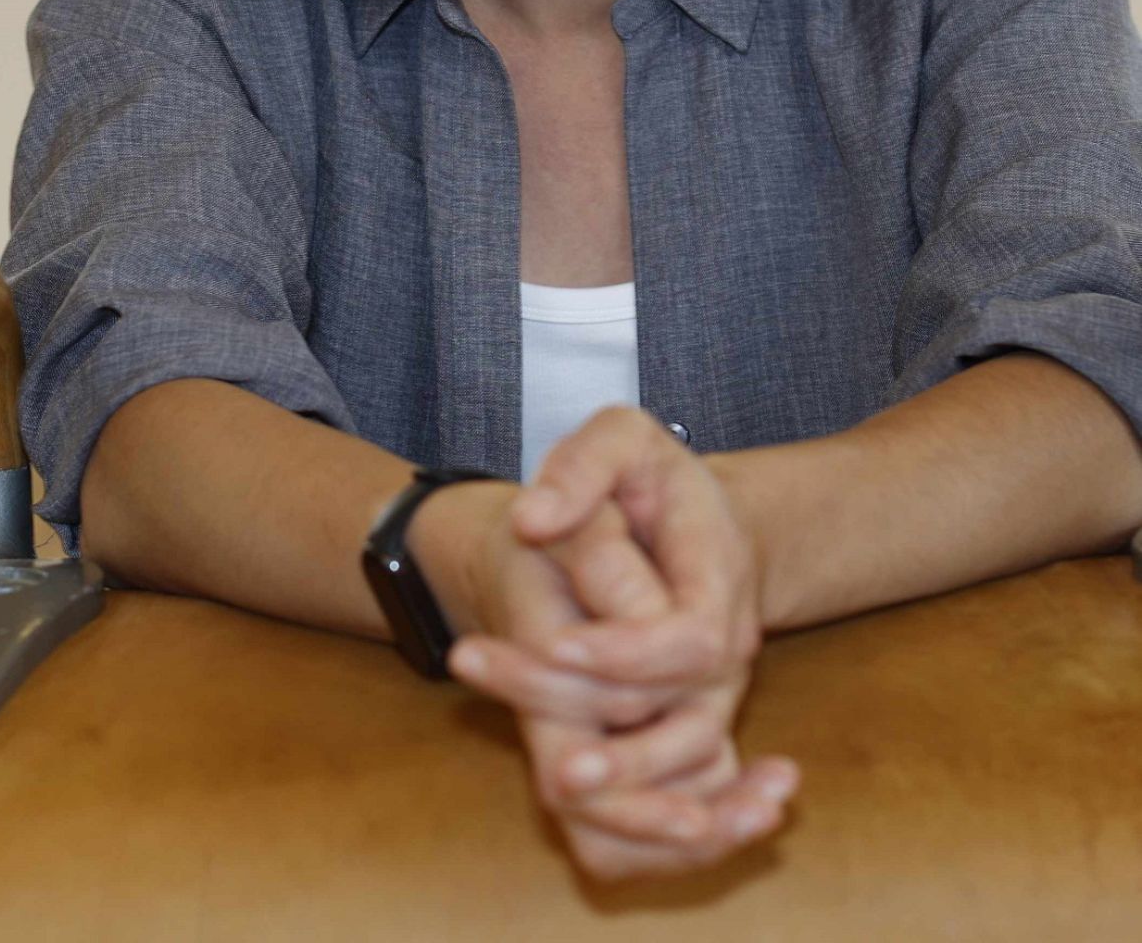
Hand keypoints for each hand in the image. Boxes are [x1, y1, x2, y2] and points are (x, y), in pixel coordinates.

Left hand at [436, 430, 796, 879]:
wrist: (672, 517)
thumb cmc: (644, 478)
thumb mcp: (618, 439)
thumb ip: (579, 467)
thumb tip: (533, 520)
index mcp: (721, 576)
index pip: (692, 640)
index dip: (626, 653)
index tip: (556, 645)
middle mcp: (729, 652)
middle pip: (688, 720)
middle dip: (619, 738)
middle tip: (552, 748)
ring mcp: (713, 698)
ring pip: (686, 773)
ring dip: (627, 791)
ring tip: (557, 777)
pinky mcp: (686, 730)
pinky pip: (681, 800)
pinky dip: (645, 824)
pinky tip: (580, 799)